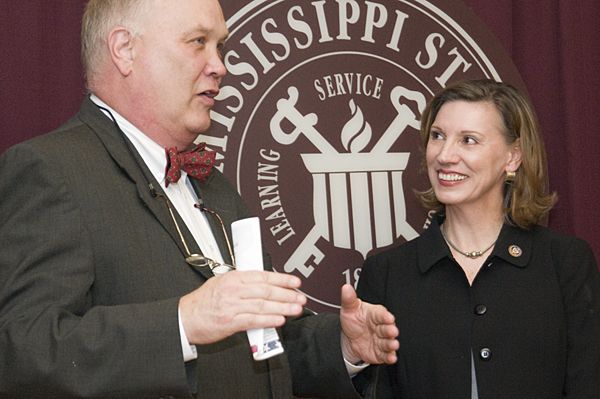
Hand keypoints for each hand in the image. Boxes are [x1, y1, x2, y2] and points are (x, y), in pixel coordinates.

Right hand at [179, 270, 305, 344]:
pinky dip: (268, 319)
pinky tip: (279, 319)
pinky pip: (254, 320)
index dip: (282, 278)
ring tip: (296, 309)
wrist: (184, 318)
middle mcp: (234, 290)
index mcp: (233, 278)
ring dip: (283, 307)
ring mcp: (232, 306)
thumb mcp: (220, 283)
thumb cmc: (202, 303)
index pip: (263, 275)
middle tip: (300, 297)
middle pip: (266, 290)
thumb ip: (241, 283)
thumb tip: (263, 283)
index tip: (295, 282)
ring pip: (263, 304)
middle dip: (287, 294)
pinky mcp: (231, 322)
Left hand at [339, 284, 398, 364]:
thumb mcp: (349, 309)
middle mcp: (380, 327)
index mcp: (375, 314)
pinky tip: (392, 358)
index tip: (388, 317)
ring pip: (388, 342)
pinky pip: (386, 355)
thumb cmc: (354, 320)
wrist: (349, 337)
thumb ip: (349, 299)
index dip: (385, 316)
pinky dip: (390, 357)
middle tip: (393, 331)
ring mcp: (381, 340)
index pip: (381, 314)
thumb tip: (346, 288)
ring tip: (394, 344)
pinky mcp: (380, 352)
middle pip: (387, 328)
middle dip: (390, 330)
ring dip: (391, 344)